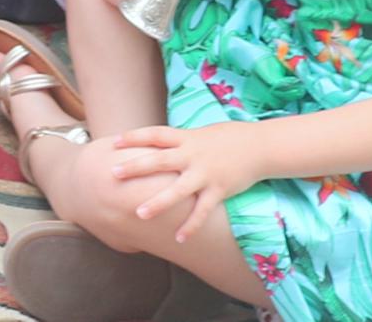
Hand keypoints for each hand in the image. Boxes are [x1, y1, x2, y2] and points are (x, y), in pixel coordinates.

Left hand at [101, 121, 261, 245]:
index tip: (114, 142)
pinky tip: (179, 238)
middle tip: (113, 173)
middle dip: (135, 167)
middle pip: (158, 160)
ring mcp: (205, 174)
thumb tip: (155, 146)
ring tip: (139, 214)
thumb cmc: (225, 139)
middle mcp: (192, 155)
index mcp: (186, 138)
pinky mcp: (218, 191)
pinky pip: (201, 211)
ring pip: (177, 190)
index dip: (134, 137)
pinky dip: (191, 225)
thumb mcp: (199, 134)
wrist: (258, 146)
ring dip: (157, 203)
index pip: (155, 134)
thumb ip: (178, 142)